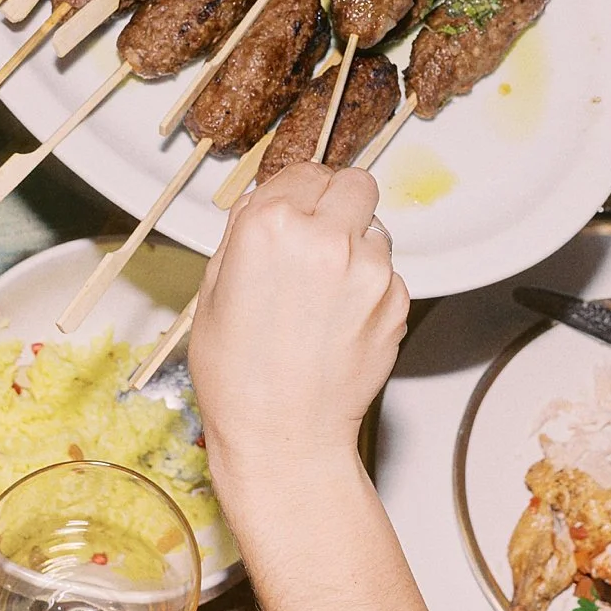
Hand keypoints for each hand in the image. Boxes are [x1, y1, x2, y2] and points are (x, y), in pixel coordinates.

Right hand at [186, 164, 408, 485]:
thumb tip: (266, 199)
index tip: (291, 210)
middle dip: (336, 202)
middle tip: (317, 236)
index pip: (302, 171)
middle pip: (353, 183)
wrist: (284, 438)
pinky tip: (340, 320)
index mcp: (271, 227)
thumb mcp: (213, 290)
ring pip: (375, 227)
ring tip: (324, 291)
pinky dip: (370, 285)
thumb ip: (244, 232)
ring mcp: (370, 270)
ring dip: (356, 244)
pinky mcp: (397, 301)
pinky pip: (388, 272)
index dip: (295, 192)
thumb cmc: (239, 377)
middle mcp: (328, 239)